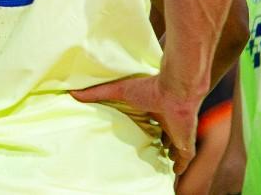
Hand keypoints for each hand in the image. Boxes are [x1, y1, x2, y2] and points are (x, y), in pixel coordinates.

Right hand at [71, 75, 200, 174]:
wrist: (176, 91)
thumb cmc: (150, 88)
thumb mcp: (120, 90)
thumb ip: (98, 93)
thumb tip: (74, 93)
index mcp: (156, 110)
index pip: (153, 120)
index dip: (149, 126)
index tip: (140, 132)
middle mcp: (168, 122)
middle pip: (165, 134)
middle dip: (160, 142)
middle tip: (150, 150)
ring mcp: (179, 133)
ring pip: (176, 147)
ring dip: (171, 154)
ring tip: (162, 162)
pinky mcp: (186, 143)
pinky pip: (185, 159)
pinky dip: (182, 166)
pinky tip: (175, 172)